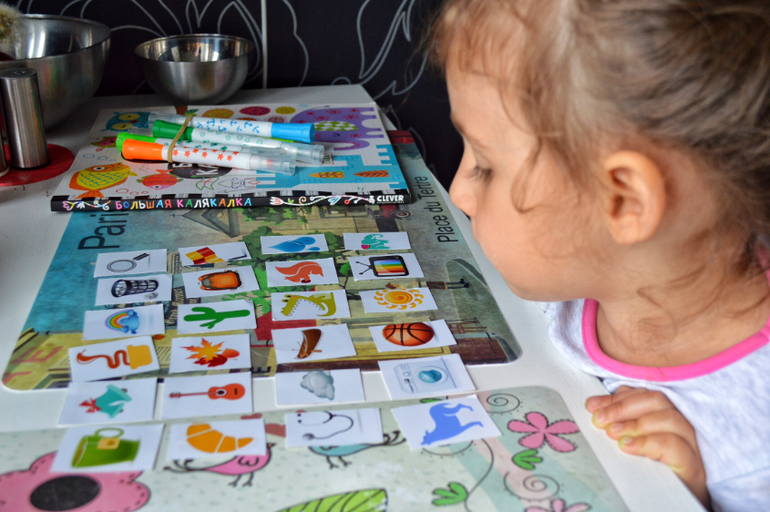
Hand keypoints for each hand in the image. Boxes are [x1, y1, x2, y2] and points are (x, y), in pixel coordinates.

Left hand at [586, 386, 708, 507]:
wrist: (673, 506)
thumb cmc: (651, 475)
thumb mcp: (633, 445)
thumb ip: (620, 425)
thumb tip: (595, 408)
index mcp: (666, 418)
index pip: (644, 396)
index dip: (618, 397)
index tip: (593, 405)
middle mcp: (682, 428)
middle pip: (657, 401)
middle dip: (623, 406)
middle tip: (599, 420)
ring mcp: (691, 447)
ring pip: (669, 418)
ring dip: (634, 423)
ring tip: (611, 433)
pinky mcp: (693, 467)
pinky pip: (675, 446)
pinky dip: (648, 442)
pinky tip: (627, 447)